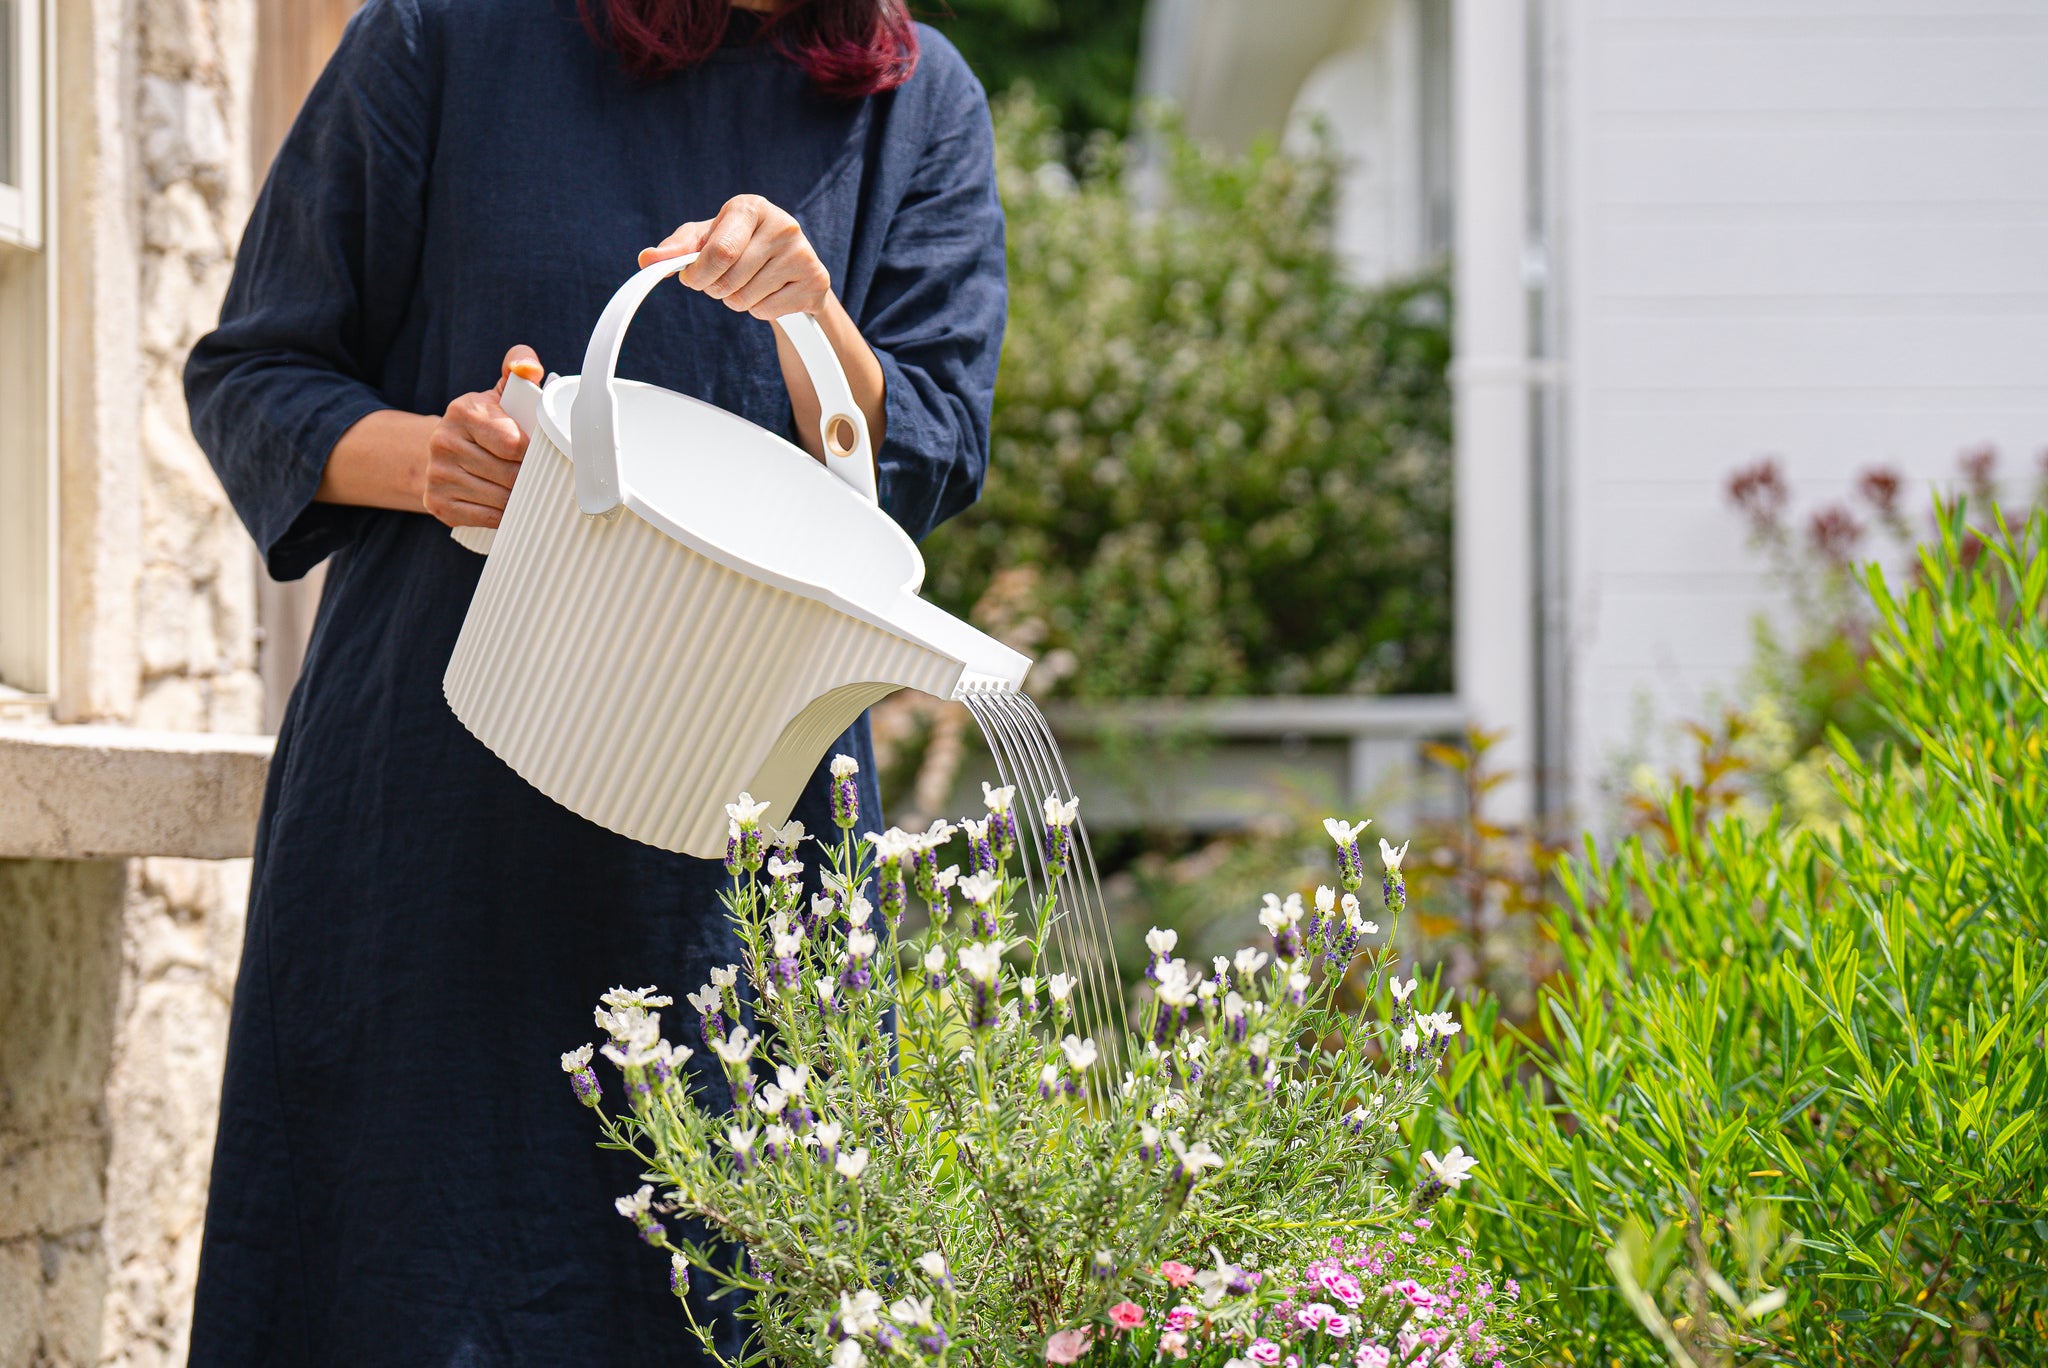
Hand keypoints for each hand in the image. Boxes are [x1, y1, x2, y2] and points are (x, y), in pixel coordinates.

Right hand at [422, 345, 542, 528]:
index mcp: (463, 411)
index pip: (514, 444)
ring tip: (524, 487)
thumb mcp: (503, 391)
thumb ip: (521, 368)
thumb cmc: (488, 423)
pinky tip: (505, 502)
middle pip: (510, 475)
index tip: (542, 452)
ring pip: (501, 499)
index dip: (535, 453)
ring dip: (520, 498)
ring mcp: (438, 475)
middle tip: (538, 474)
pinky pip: (487, 518)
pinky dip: (503, 515)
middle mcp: (443, 442)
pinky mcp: (437, 503)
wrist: (446, 450)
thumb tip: (527, 367)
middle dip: (530, 477)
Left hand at [641, 194, 831, 319]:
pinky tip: (770, 293)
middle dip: (715, 289)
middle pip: (729, 280)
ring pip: (745, 300)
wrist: (789, 265)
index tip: (691, 279)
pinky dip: (760, 310)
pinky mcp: (816, 280)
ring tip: (749, 285)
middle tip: (722, 282)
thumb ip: (677, 248)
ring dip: (737, 301)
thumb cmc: (740, 246)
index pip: (719, 251)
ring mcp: (802, 252)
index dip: (698, 273)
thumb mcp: (707, 239)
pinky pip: (767, 311)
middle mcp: (782, 224)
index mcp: (750, 207)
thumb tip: (647, 259)